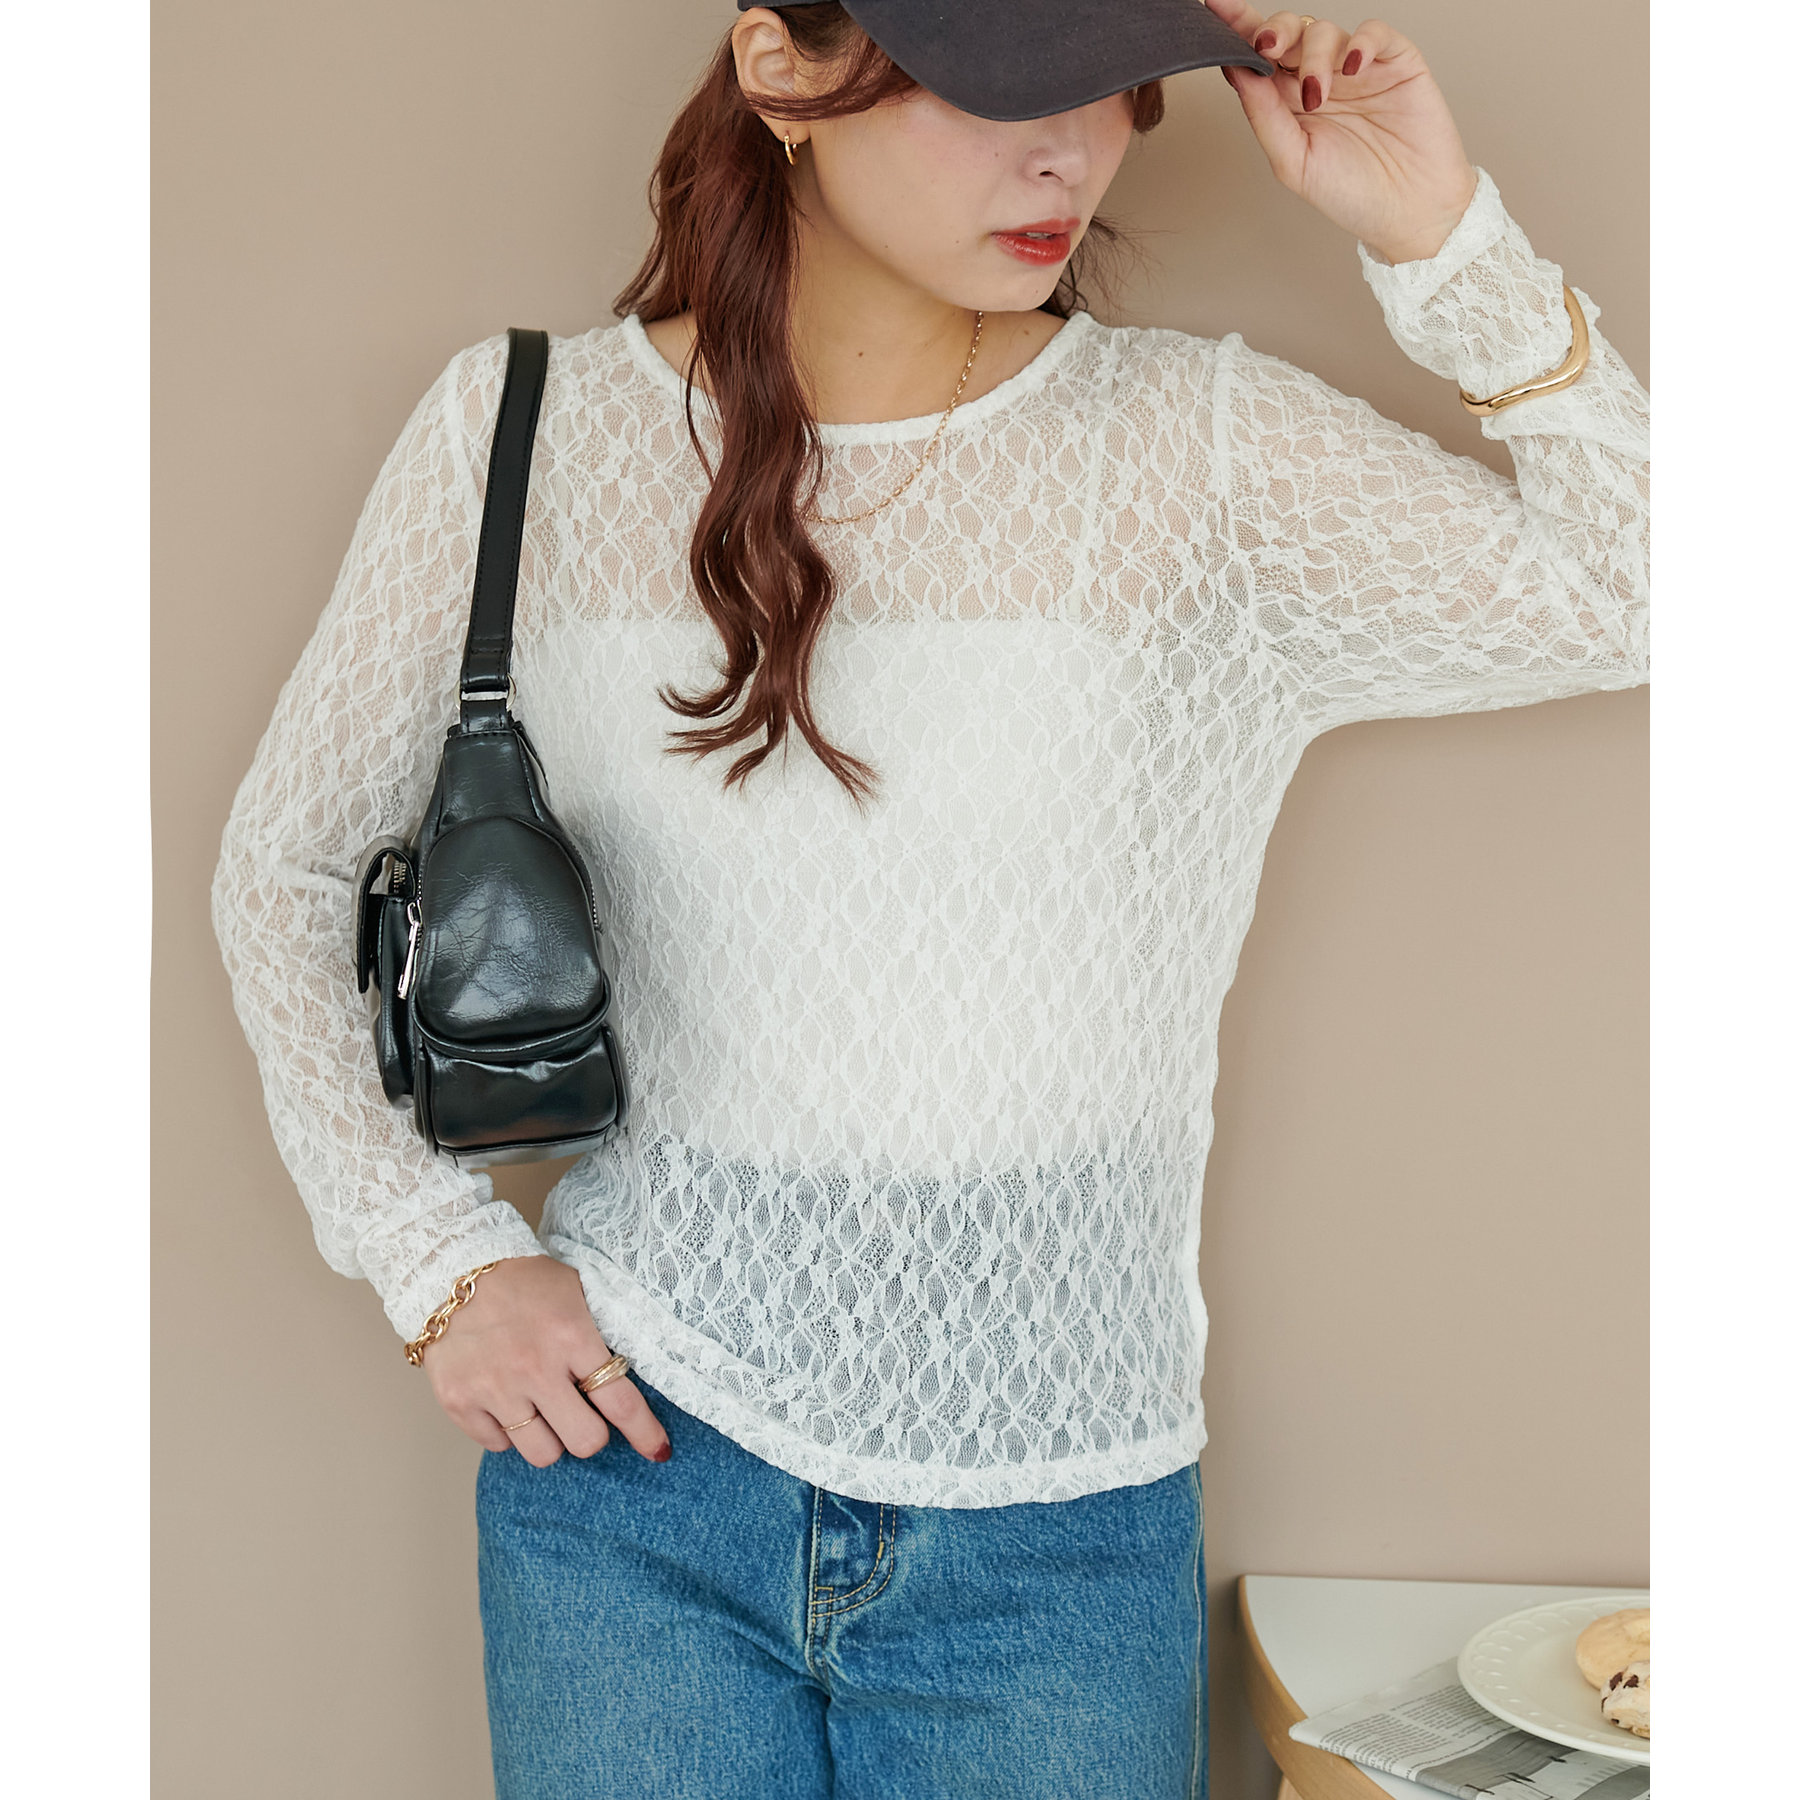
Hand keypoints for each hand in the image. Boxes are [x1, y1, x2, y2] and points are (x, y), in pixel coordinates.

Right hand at [419, 1256, 671, 1467]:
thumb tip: (631, 1376)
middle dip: (592, 1433)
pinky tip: (506, 1402)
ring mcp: (494, 1388)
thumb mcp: (576, 1293)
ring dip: (551, 1438)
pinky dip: (507, 1432)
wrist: (451, 1269)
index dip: (645, 1433)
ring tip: (543, 1410)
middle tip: (584, 1415)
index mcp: (571, 1336)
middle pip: (586, 1441)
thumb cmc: (524, 1282)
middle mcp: (534, 1368)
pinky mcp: (460, 1403)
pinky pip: (498, 1446)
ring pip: (543, 1454)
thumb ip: (601, 1335)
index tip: (659, 1450)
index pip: (621, 1401)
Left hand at [1208, 7, 1478, 264]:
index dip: (1236, 28)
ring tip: (1319, 94)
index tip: (1213, 7)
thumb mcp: (1294, 162)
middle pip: (1287, 32)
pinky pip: (1374, 32)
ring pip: (1324, 30)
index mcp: (1288, 102)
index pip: (1258, 56)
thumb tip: (1234, 70)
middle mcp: (1319, 78)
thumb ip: (1263, 115)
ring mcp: (1356, 68)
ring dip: (1315, 57)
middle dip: (1273, 32)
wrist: (1409, 211)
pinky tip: (1353, 67)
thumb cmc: (1352, 193)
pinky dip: (1361, 42)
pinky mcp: (1395, 61)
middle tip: (1267, 47)